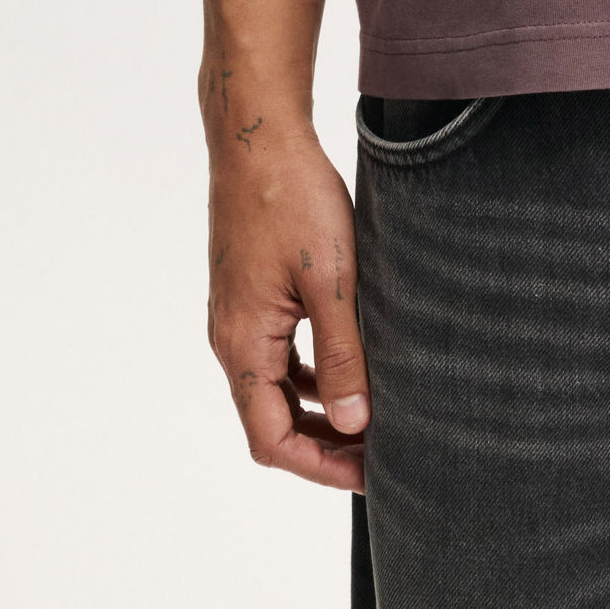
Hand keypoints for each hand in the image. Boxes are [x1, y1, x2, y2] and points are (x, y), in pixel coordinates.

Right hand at [207, 122, 369, 489]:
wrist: (258, 136)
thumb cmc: (292, 198)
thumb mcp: (331, 279)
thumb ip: (342, 354)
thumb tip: (354, 424)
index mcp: (243, 345)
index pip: (271, 439)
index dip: (319, 465)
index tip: (368, 473)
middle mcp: (230, 338)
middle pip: (270, 421)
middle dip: (323, 444)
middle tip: (379, 451)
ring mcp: (236, 315)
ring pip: (274, 388)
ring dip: (318, 408)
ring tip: (371, 414)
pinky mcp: (248, 292)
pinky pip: (276, 353)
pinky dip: (309, 371)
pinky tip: (347, 362)